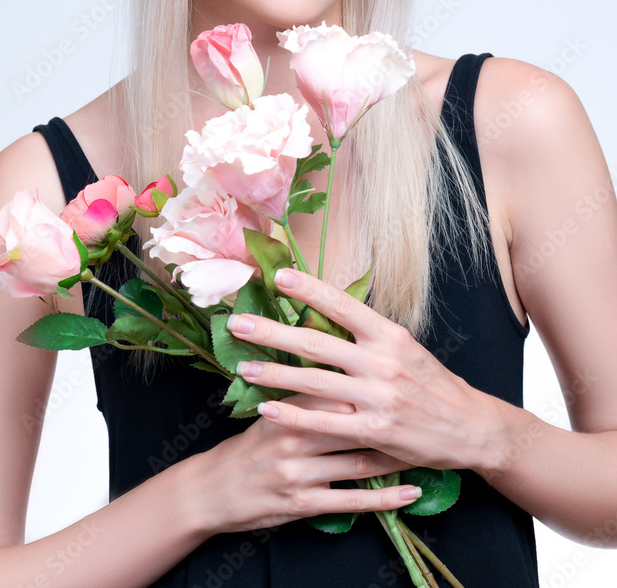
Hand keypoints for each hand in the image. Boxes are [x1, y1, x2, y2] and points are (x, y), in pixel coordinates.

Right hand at [193, 393, 421, 534]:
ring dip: (397, 457)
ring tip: (427, 451)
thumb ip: (304, 387)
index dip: (370, 379)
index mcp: (287, 407)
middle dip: (391, 415)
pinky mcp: (302, 504)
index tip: (404, 372)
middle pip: (352, 420)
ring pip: (358, 461)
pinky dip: (385, 498)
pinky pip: (352, 500)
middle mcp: (293, 435)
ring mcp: (298, 472)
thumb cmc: (252, 445)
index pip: (335, 384)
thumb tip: (342, 358)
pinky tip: (411, 493)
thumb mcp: (272, 411)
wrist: (214, 490)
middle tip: (425, 409)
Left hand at [226, 268, 500, 472]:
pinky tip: (266, 408)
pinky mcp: (374, 431)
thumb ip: (367, 335)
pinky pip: (324, 423)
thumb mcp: (405, 348)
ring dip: (273, 374)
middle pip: (316, 342)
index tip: (278, 276)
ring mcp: (377, 398)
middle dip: (272, 332)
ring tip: (243, 366)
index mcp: (389, 335)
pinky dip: (292, 415)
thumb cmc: (431, 383)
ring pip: (314, 383)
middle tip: (238, 323)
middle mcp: (382, 362)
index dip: (309, 289)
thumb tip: (325, 313)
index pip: (342, 305)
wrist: (470, 427)